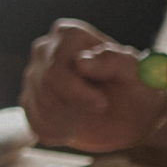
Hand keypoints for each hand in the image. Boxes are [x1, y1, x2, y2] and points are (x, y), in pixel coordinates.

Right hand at [21, 19, 166, 152]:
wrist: (129, 114)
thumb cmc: (135, 88)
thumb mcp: (135, 76)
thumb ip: (113, 62)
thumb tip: (82, 62)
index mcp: (70, 35)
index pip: (57, 66)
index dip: (76, 90)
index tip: (101, 104)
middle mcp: (46, 49)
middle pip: (45, 85)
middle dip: (75, 106)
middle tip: (100, 109)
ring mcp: (35, 74)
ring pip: (41, 106)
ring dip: (71, 119)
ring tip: (92, 113)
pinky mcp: (30, 98)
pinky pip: (36, 122)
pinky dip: (60, 130)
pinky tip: (78, 122)